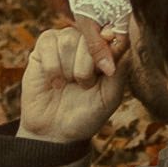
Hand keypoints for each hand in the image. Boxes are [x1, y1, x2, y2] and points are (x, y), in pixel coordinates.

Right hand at [16, 18, 124, 145]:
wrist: (55, 133)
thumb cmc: (86, 115)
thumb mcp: (109, 97)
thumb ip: (119, 71)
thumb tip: (125, 44)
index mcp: (104, 53)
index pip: (110, 33)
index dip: (107, 46)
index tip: (104, 68)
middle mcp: (85, 43)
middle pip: (89, 36)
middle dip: (87, 66)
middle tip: (84, 86)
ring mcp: (63, 43)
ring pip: (68, 39)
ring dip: (68, 69)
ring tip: (68, 84)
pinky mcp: (43, 48)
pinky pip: (48, 43)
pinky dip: (52, 67)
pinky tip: (54, 82)